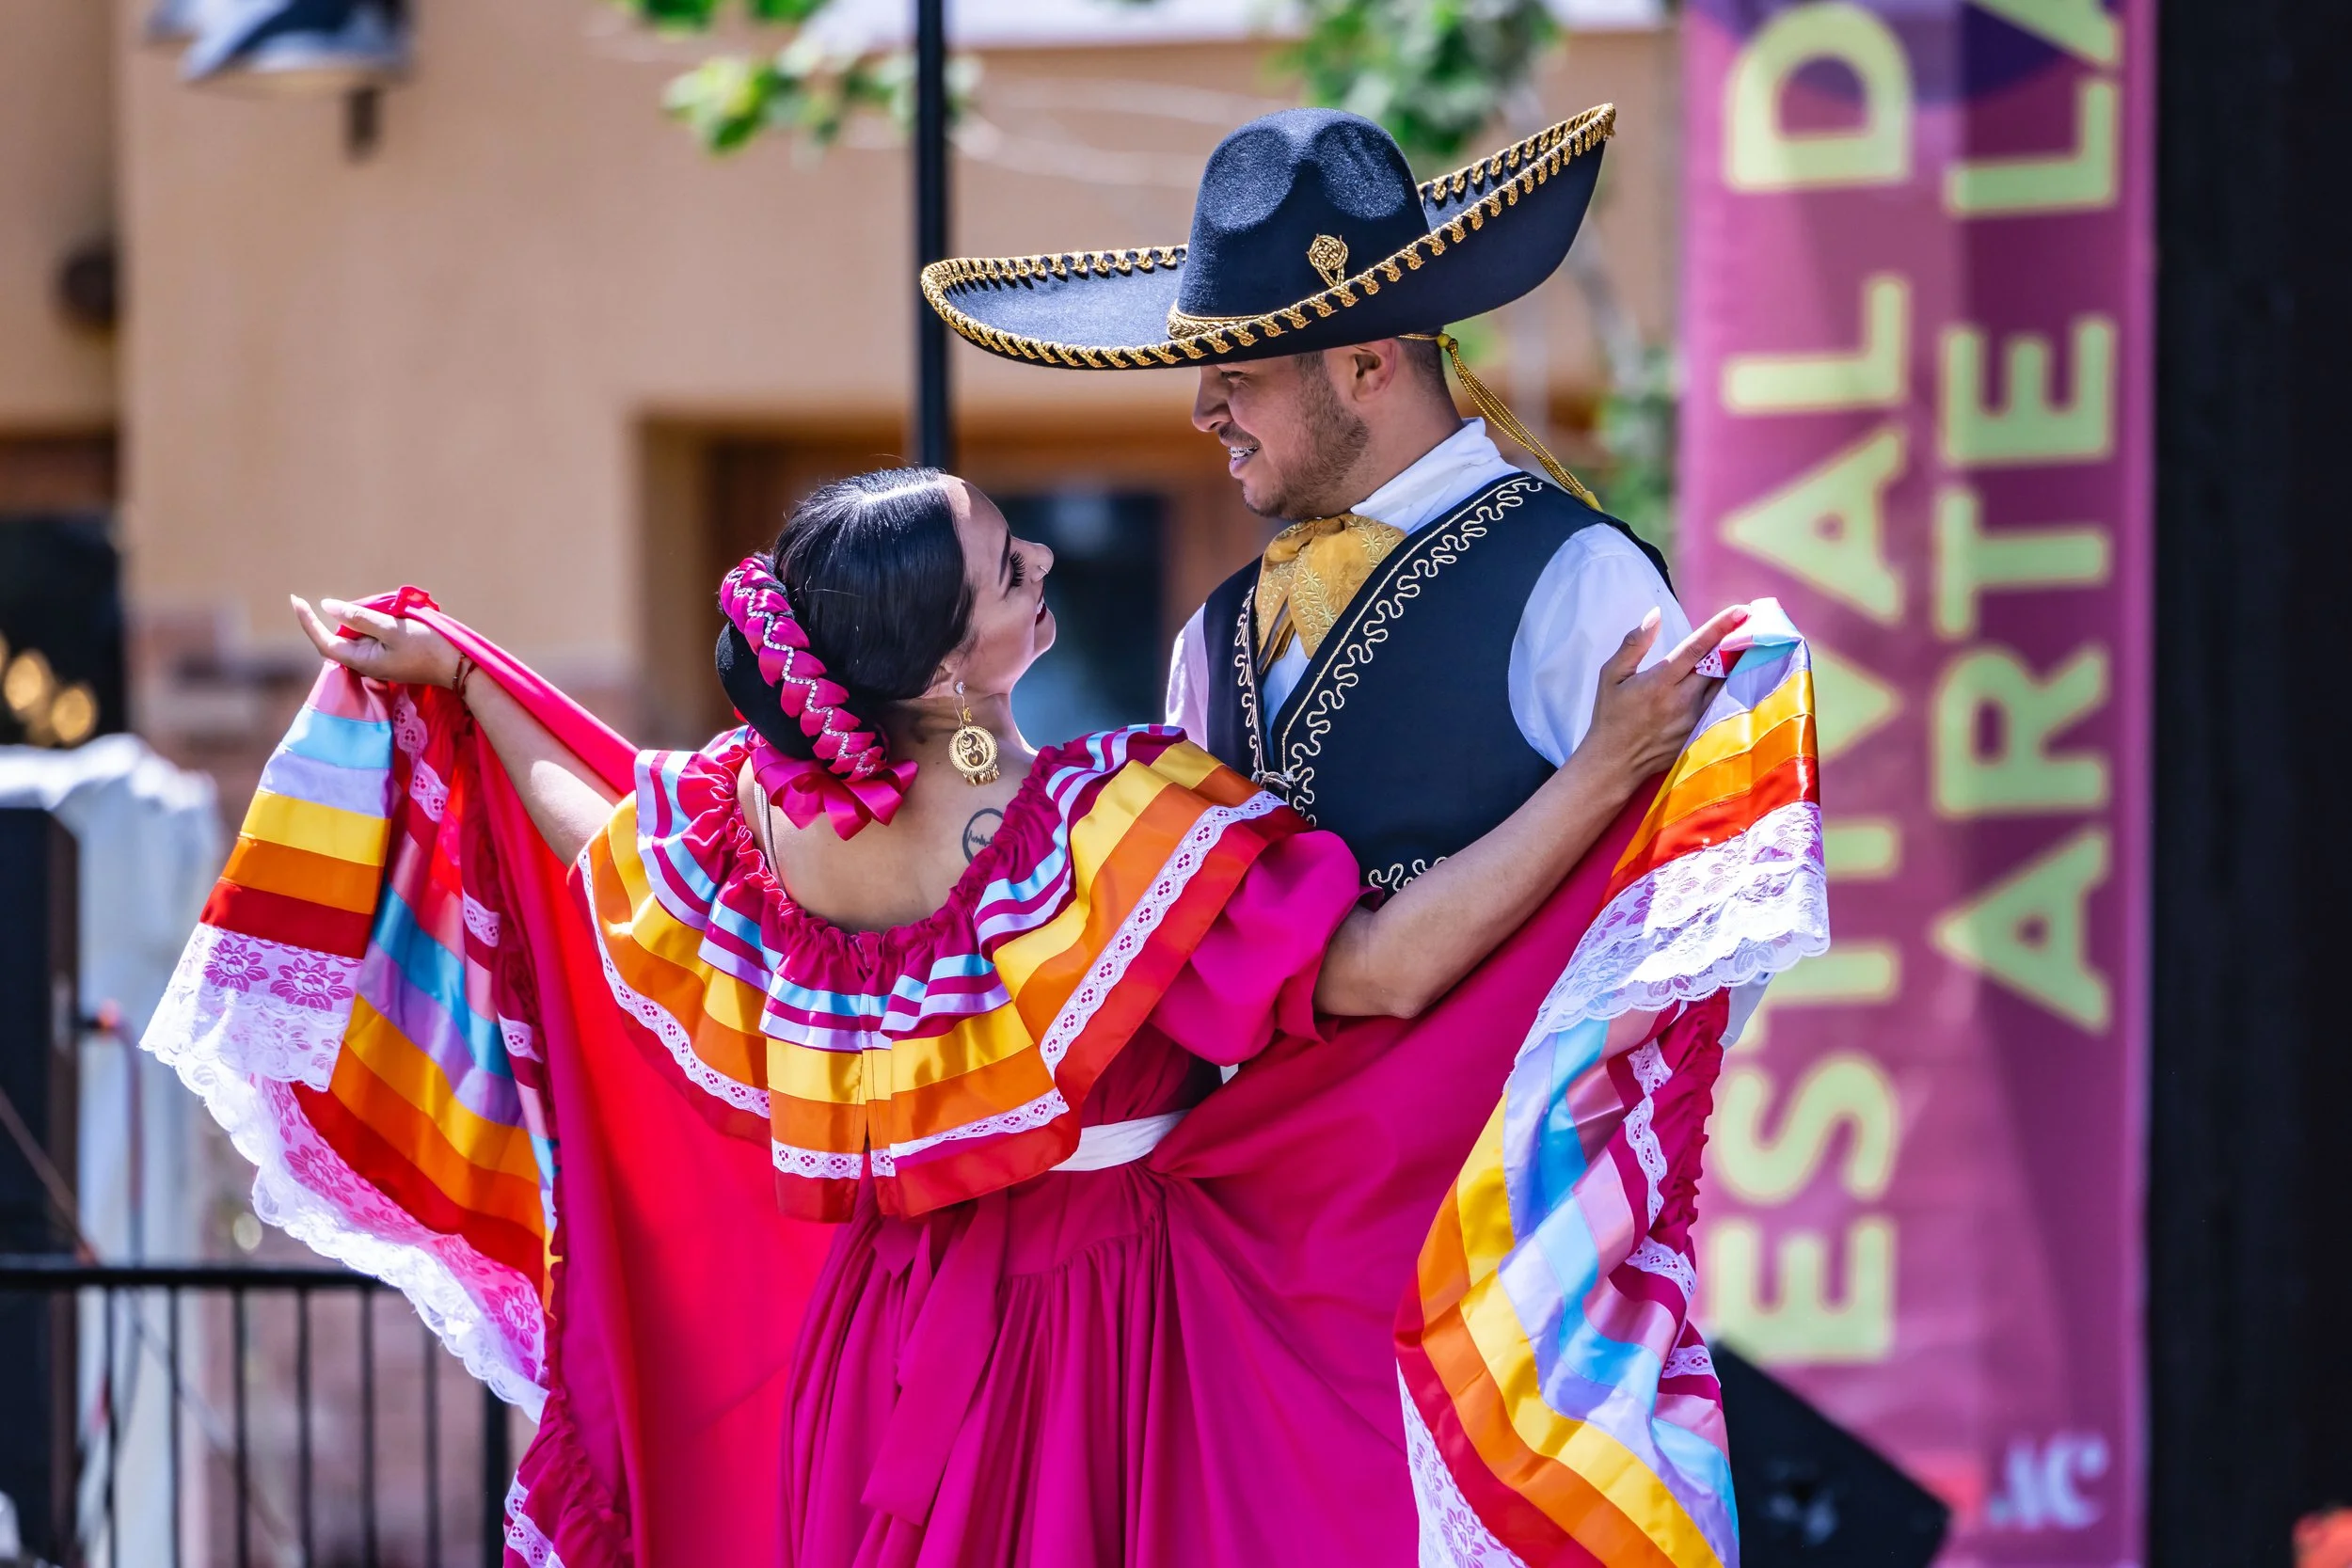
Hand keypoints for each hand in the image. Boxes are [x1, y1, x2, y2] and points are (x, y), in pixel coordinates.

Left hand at [292, 595, 461, 688]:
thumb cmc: (427, 646)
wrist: (458, 667)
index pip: (323, 641)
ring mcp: (377, 663)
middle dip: (339, 618)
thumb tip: (328, 605)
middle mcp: (365, 664)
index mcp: (362, 660)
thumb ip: (359, 617)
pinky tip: (387, 617)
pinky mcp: (388, 659)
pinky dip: (371, 625)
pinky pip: (370, 639)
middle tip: (360, 602)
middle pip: (339, 638)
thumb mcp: (392, 628)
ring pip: (356, 637)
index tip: (296, 600)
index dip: (308, 622)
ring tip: (383, 611)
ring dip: (360, 620)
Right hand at [1574, 604, 1747, 787]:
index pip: (1697, 648)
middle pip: (1720, 665)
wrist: (1614, 762)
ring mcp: (1695, 720)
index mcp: (1660, 682)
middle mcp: (1682, 700)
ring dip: (1737, 665)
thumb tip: (1654, 615)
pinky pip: (1721, 706)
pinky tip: (1738, 678)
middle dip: (1735, 643)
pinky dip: (1730, 689)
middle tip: (1750, 625)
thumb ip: (1633, 644)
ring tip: (1748, 647)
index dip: (1720, 627)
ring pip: (1725, 685)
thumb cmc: (1610, 716)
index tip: (1740, 610)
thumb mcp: (1610, 675)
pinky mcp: (1700, 734)